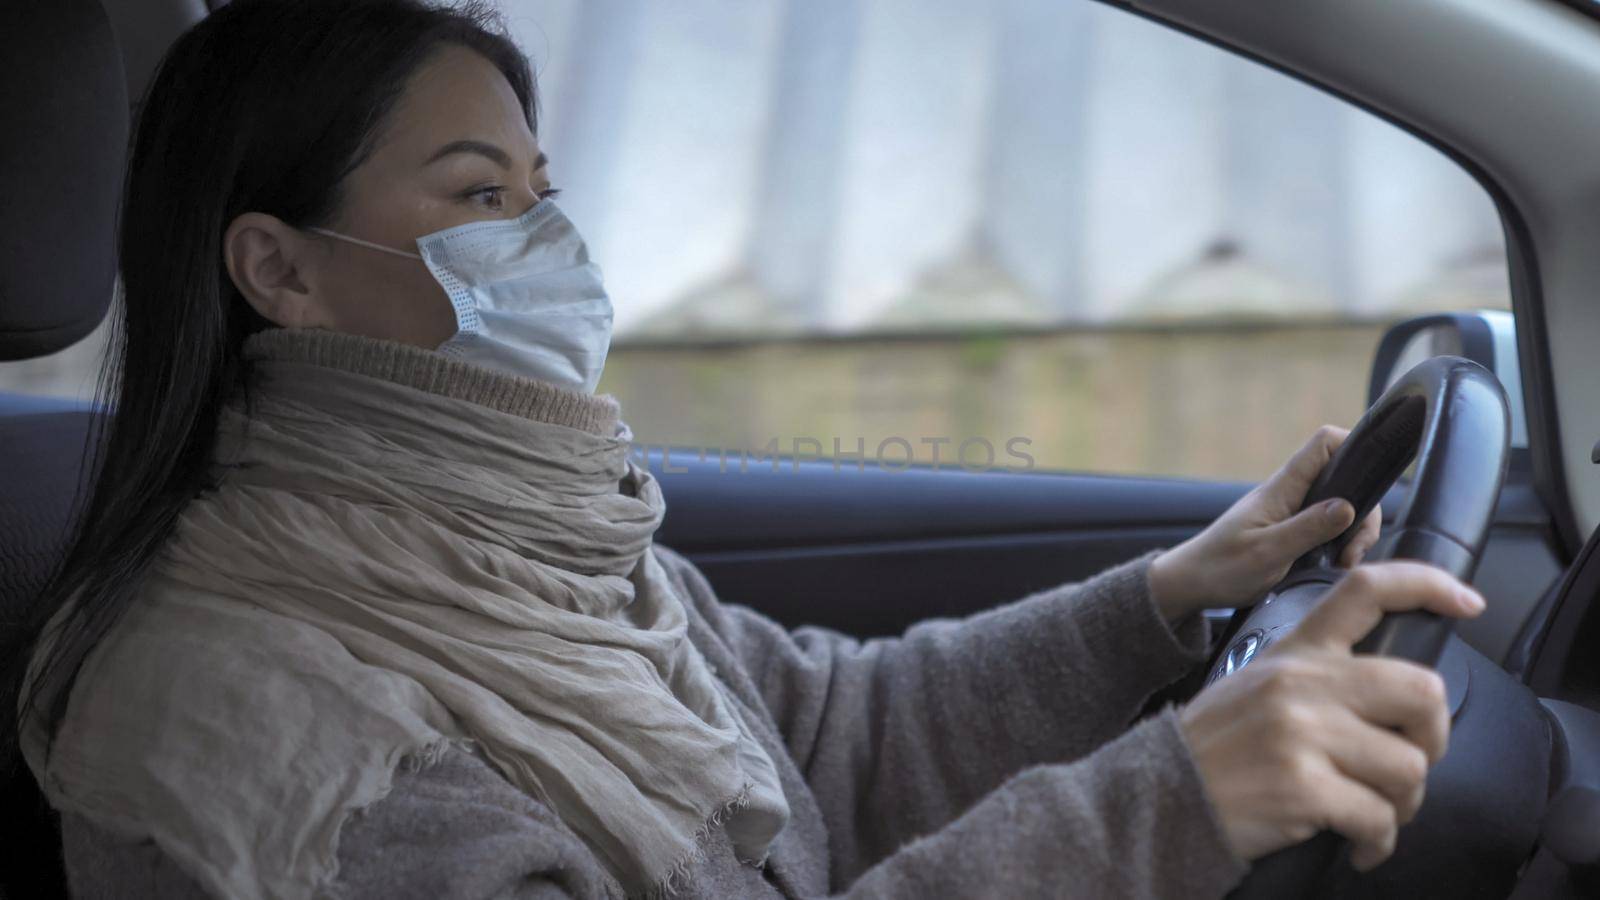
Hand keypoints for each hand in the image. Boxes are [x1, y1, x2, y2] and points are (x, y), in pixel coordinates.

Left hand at [1148, 425, 1382, 620]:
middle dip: (1363, 511)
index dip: (1354, 446)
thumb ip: (1307, 529)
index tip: (1374, 480)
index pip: (1324, 444)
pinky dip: (1341, 544)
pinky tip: (1336, 565)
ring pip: (1342, 505)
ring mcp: (1292, 511)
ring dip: (1354, 532)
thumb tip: (1348, 506)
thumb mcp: (1267, 552)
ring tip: (1344, 562)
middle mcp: (1290, 494)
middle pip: (1345, 478)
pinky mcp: (1293, 530)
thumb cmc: (1220, 568)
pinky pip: (1330, 526)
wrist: (1192, 585)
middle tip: (1353, 551)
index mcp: (1281, 489)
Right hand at [1178, 562, 1485, 870]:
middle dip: (1432, 740)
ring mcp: (1302, 733)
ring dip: (1401, 804)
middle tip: (1408, 762)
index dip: (1428, 586)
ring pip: (1409, 768)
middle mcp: (1302, 683)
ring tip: (1371, 814)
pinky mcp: (1302, 786)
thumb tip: (1392, 703)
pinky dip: (1376, 843)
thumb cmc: (1216, 748)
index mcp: (1296, 651)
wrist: (1158, 794)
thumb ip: (1318, 679)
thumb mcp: (1258, 685)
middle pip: (1422, 691)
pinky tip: (1356, 846)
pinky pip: (1379, 819)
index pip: (1366, 592)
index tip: (1466, 603)